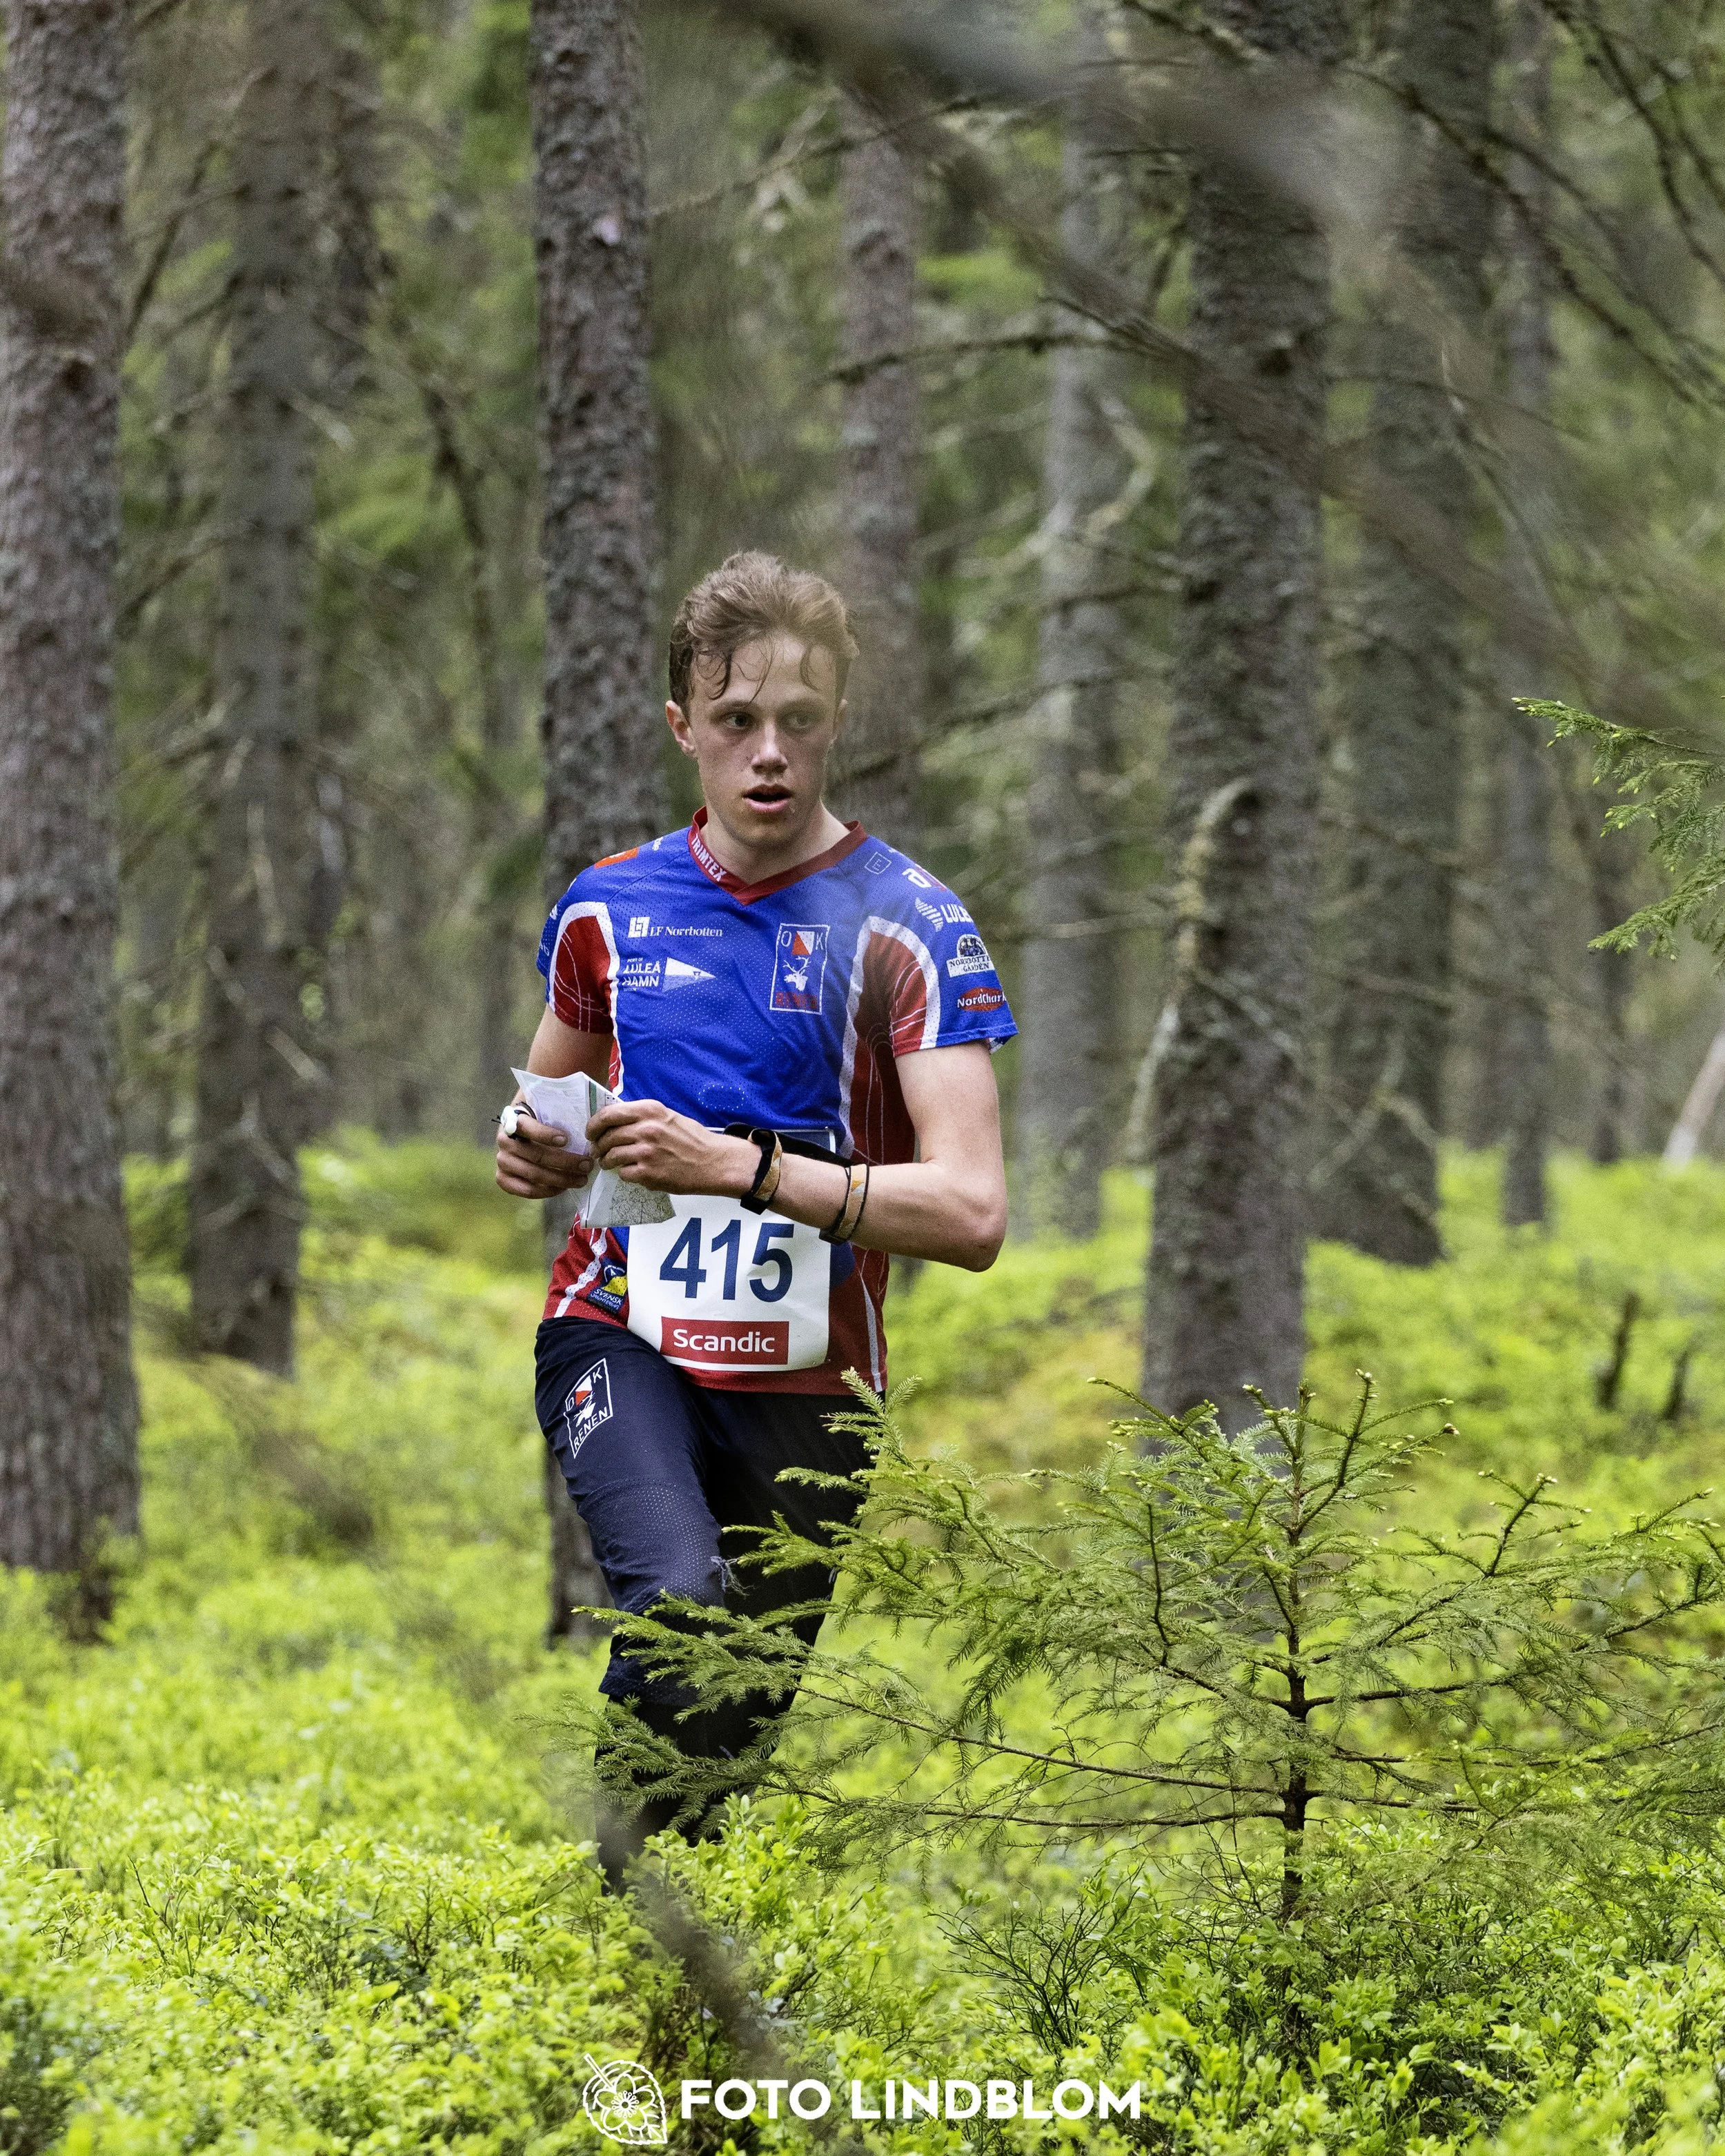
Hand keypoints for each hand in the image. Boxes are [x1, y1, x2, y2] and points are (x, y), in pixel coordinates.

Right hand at [495, 1106, 595, 1199]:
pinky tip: (562, 1187)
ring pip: (533, 1174)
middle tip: (587, 1164)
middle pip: (535, 1155)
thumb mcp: (552, 1111)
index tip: (567, 1139)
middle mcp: (504, 1140)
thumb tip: (593, 1111)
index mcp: (513, 1118)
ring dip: (561, 1179)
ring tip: (581, 1179)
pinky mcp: (503, 1178)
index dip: (545, 1134)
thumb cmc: (547, 1122)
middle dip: (565, 1162)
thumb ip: (563, 1110)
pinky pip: (524, 1189)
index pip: (525, 1126)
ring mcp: (502, 1160)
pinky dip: (546, 1190)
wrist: (528, 1136)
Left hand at [586, 1097, 755, 1196]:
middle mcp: (646, 1128)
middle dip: (598, 1146)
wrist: (713, 1162)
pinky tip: (633, 1172)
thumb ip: (641, 1117)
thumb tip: (613, 1122)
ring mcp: (646, 1152)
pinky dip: (624, 1174)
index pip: (608, 1114)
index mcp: (649, 1110)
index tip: (591, 1132)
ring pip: (610, 1156)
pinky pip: (622, 1173)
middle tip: (598, 1152)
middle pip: (606, 1137)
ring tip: (610, 1164)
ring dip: (607, 1162)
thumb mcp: (666, 1116)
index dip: (594, 1125)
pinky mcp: (648, 1173)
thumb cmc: (691, 1139)